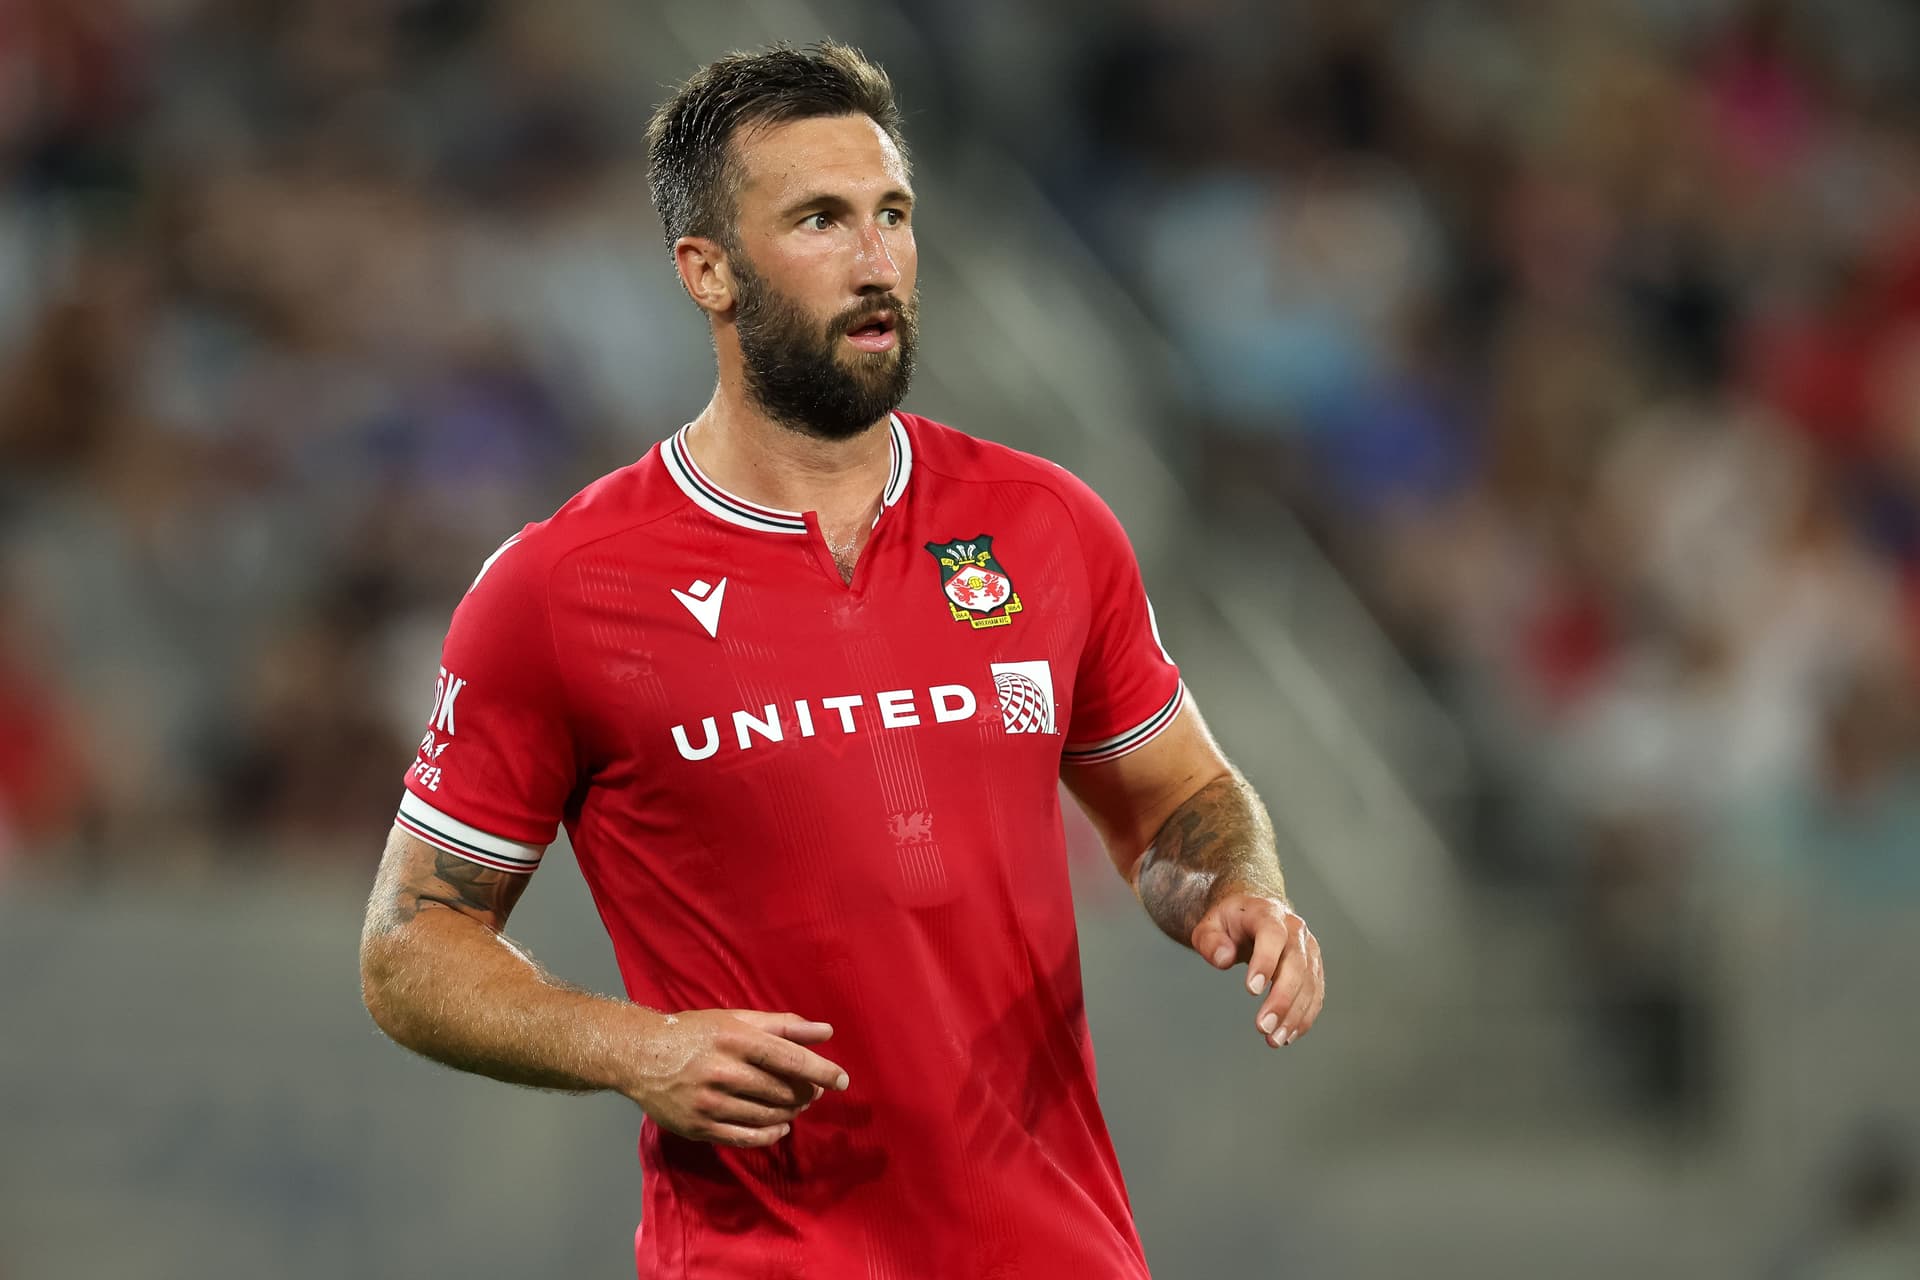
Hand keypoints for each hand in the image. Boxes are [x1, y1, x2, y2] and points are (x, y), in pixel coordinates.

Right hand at [621, 1008, 849, 1146]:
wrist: (640, 1057)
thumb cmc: (695, 1033)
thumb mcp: (736, 1019)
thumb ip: (783, 1025)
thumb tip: (827, 1033)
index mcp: (735, 1039)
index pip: (790, 1058)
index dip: (821, 1071)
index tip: (843, 1081)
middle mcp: (723, 1071)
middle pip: (782, 1090)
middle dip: (806, 1093)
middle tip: (813, 1092)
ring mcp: (710, 1103)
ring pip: (767, 1115)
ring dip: (790, 1112)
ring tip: (796, 1104)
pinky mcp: (699, 1127)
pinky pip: (746, 1137)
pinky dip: (770, 1133)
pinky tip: (781, 1125)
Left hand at [1192, 894, 1323, 1047]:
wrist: (1252, 915)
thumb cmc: (1229, 923)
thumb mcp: (1208, 926)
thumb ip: (1210, 941)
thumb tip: (1223, 957)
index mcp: (1267, 913)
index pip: (1272, 934)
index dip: (1265, 961)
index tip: (1252, 990)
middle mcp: (1294, 929)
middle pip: (1295, 963)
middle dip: (1282, 998)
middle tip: (1264, 1026)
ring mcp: (1307, 949)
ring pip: (1309, 983)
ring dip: (1294, 1014)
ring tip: (1274, 1039)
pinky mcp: (1313, 967)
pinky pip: (1315, 994)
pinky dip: (1303, 1017)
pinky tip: (1288, 1035)